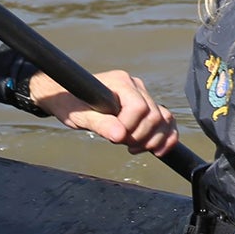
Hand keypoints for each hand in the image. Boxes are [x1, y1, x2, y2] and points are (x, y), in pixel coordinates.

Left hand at [27, 68, 179, 157]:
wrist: (68, 100)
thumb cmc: (71, 105)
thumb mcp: (80, 117)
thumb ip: (100, 124)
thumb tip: (119, 135)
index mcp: (120, 82)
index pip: (139, 107)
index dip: (130, 127)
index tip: (115, 138)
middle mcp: (135, 85)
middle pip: (154, 115)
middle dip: (140, 136)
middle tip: (121, 144)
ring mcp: (143, 95)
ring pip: (164, 118)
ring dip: (153, 139)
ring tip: (132, 148)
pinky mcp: (146, 107)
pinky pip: (166, 121)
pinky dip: (166, 137)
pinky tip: (157, 151)